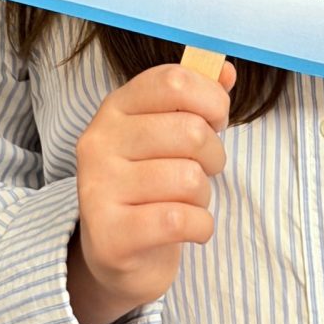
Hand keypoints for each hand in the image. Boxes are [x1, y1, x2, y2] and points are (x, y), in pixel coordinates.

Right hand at [71, 60, 236, 323]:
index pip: (173, 81)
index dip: (211, 99)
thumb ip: (197, 96)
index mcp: (115, 108)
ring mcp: (99, 189)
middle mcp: (99, 143)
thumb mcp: (168, 132)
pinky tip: (190, 229)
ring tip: (188, 202)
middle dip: (214, 155)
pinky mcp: (111, 235)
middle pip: (190, 131)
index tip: (217, 120)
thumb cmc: (151, 184)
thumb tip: (225, 70)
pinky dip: (200, 227)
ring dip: (203, 196)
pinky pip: (180, 221)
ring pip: (189, 179)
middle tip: (203, 171)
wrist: (117, 252)